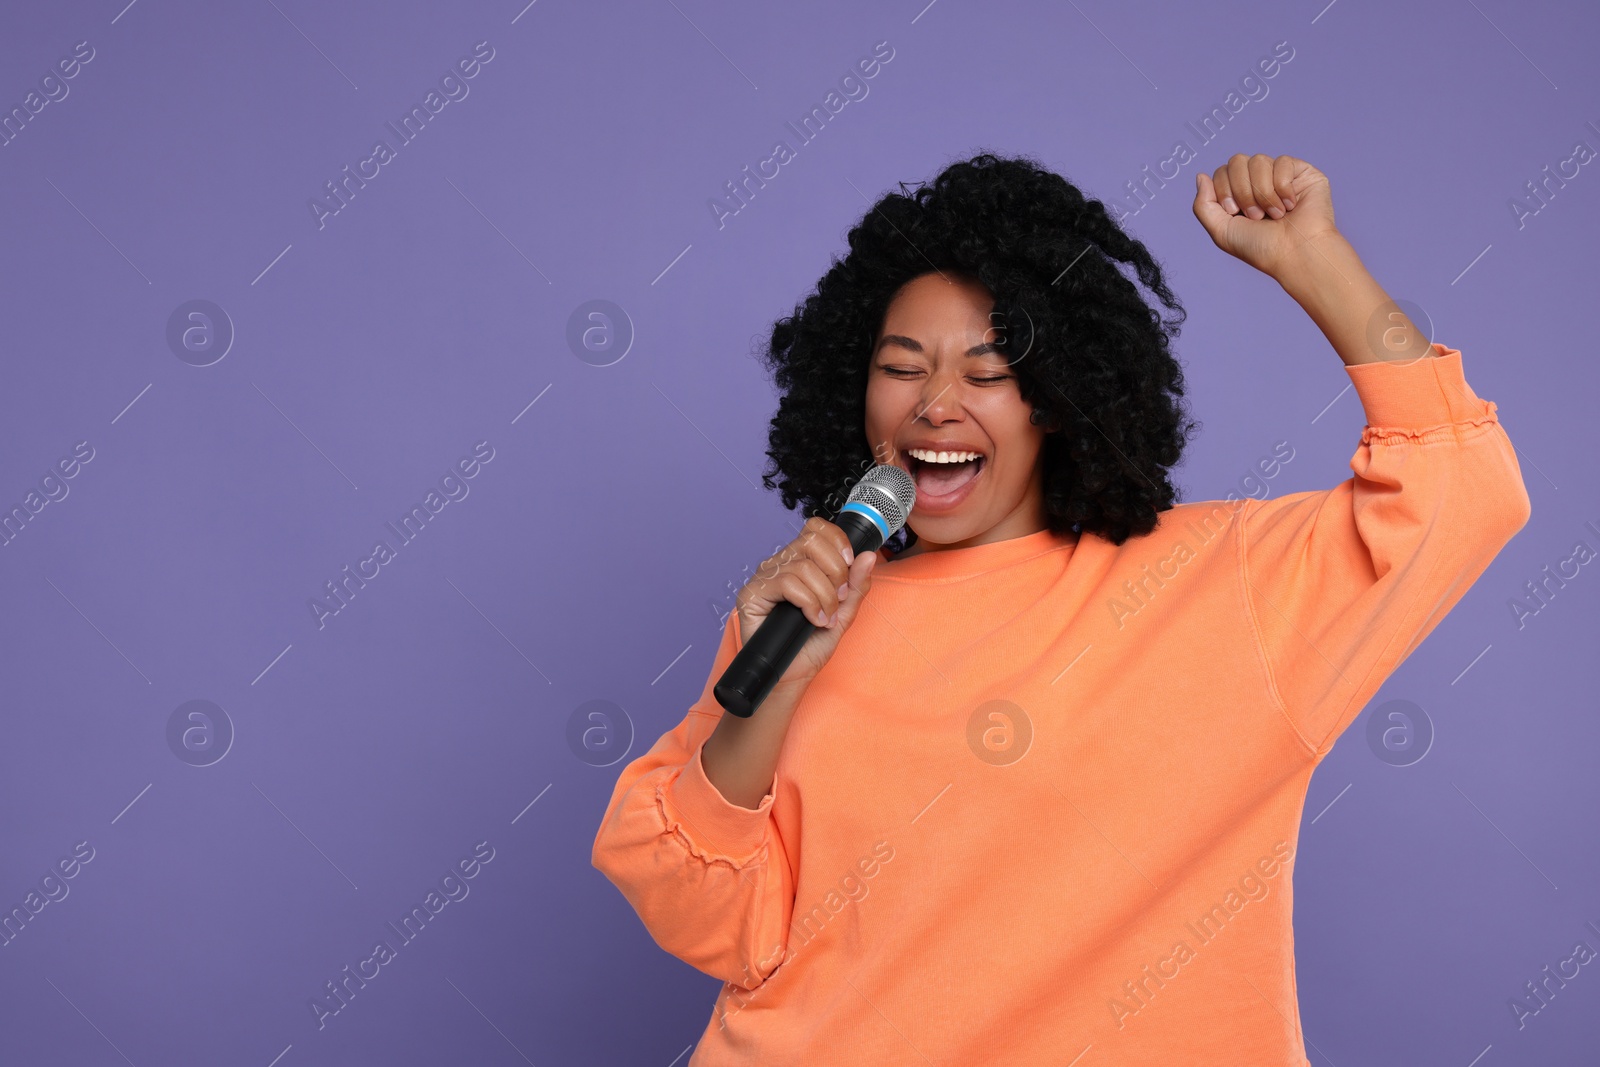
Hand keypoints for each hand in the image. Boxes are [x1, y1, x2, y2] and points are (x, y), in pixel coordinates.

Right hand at [735, 516, 878, 687]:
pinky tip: (812, 619)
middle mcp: (779, 564)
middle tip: (839, 599)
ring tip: (825, 617)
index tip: (850, 564)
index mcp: (799, 561)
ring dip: (824, 596)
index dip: (836, 541)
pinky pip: (786, 583)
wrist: (794, 674)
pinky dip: (809, 603)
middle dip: (835, 572)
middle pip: (811, 542)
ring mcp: (764, 577)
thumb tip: (868, 556)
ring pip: (802, 567)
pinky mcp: (751, 594)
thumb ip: (856, 585)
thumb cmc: (812, 644)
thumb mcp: (844, 612)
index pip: (815, 528)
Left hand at [1193, 153, 1336, 279]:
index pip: (1222, 172)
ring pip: (1258, 160)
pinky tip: (1291, 205)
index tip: (1234, 213)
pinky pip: (1282, 162)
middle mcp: (1258, 181)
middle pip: (1237, 161)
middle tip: (1256, 216)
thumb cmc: (1260, 248)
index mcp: (1239, 193)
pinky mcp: (1301, 172)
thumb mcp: (1221, 231)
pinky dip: (1283, 187)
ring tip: (1275, 214)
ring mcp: (1280, 175)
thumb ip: (1203, 205)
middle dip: (1242, 191)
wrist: (1295, 253)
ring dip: (1263, 193)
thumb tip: (1201, 175)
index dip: (1224, 190)